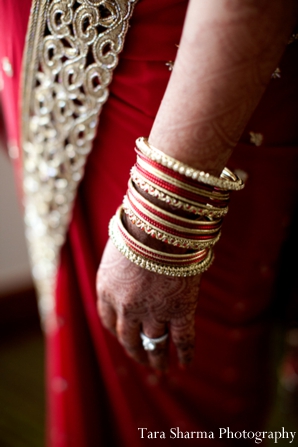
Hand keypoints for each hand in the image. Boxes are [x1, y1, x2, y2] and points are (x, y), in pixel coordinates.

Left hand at [96, 238, 200, 370]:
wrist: (160, 224)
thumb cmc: (139, 227)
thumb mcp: (119, 249)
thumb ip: (121, 268)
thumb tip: (130, 271)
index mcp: (106, 289)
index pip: (108, 320)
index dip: (117, 331)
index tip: (123, 337)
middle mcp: (125, 307)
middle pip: (129, 338)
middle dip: (135, 351)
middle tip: (141, 359)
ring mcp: (153, 311)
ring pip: (154, 343)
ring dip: (157, 358)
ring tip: (161, 369)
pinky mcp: (179, 310)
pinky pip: (182, 339)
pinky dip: (184, 354)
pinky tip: (184, 364)